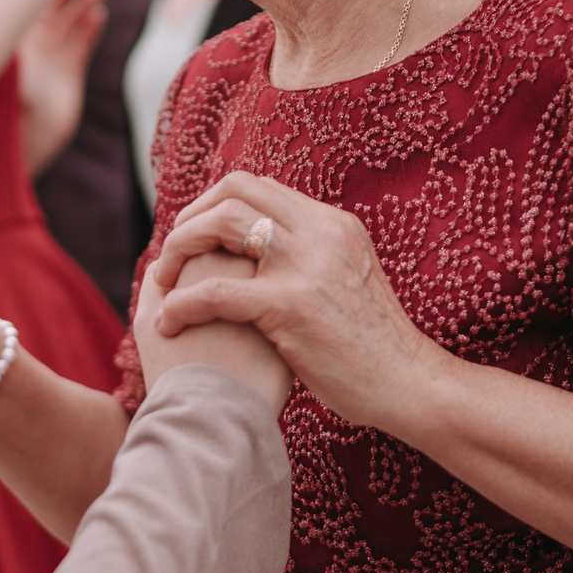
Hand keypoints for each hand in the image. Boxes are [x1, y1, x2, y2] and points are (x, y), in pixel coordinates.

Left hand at [17, 0, 109, 173]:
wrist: (25, 142)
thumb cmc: (5, 109)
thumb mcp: (6, 79)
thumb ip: (14, 59)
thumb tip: (17, 38)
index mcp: (13, 43)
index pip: (28, 6)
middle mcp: (32, 47)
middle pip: (52, 9)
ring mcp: (52, 59)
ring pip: (70, 24)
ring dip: (83, 6)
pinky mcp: (70, 73)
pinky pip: (82, 44)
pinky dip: (90, 29)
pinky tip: (99, 14)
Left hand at [150, 172, 448, 434]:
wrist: (409, 385)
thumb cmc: (373, 348)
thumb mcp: (348, 281)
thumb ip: (313, 258)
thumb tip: (267, 250)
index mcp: (333, 224)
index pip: (258, 187)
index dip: (214, 204)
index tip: (193, 235)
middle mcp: (321, 232)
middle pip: (235, 190)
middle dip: (191, 216)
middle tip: (171, 255)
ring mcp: (307, 265)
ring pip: (221, 225)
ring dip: (179, 248)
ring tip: (162, 282)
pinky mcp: (291, 306)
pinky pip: (215, 292)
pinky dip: (182, 304)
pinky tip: (169, 323)